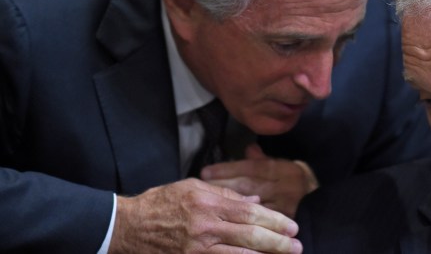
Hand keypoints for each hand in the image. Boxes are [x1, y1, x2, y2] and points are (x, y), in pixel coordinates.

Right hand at [109, 178, 301, 253]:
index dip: (274, 220)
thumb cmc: (161, 202)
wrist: (127, 226)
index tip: (292, 225)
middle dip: (278, 242)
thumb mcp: (193, 187)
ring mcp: (198, 248)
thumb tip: (254, 202)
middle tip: (298, 245)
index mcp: (208, 203)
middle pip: (250, 236)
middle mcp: (206, 227)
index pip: (250, 213)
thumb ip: (226, 194)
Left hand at [201, 144, 317, 217]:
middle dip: (222, 186)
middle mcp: (284, 186)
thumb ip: (263, 159)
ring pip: (252, 206)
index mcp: (283, 169)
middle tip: (200, 188)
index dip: (227, 169)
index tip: (205, 171)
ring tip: (206, 205)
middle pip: (248, 186)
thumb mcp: (283, 165)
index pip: (251, 168)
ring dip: (228, 205)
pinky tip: (226, 224)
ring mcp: (285, 206)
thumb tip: (248, 147)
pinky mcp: (285, 222)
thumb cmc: (297, 181)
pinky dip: (243, 222)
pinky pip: (260, 223)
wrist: (324, 200)